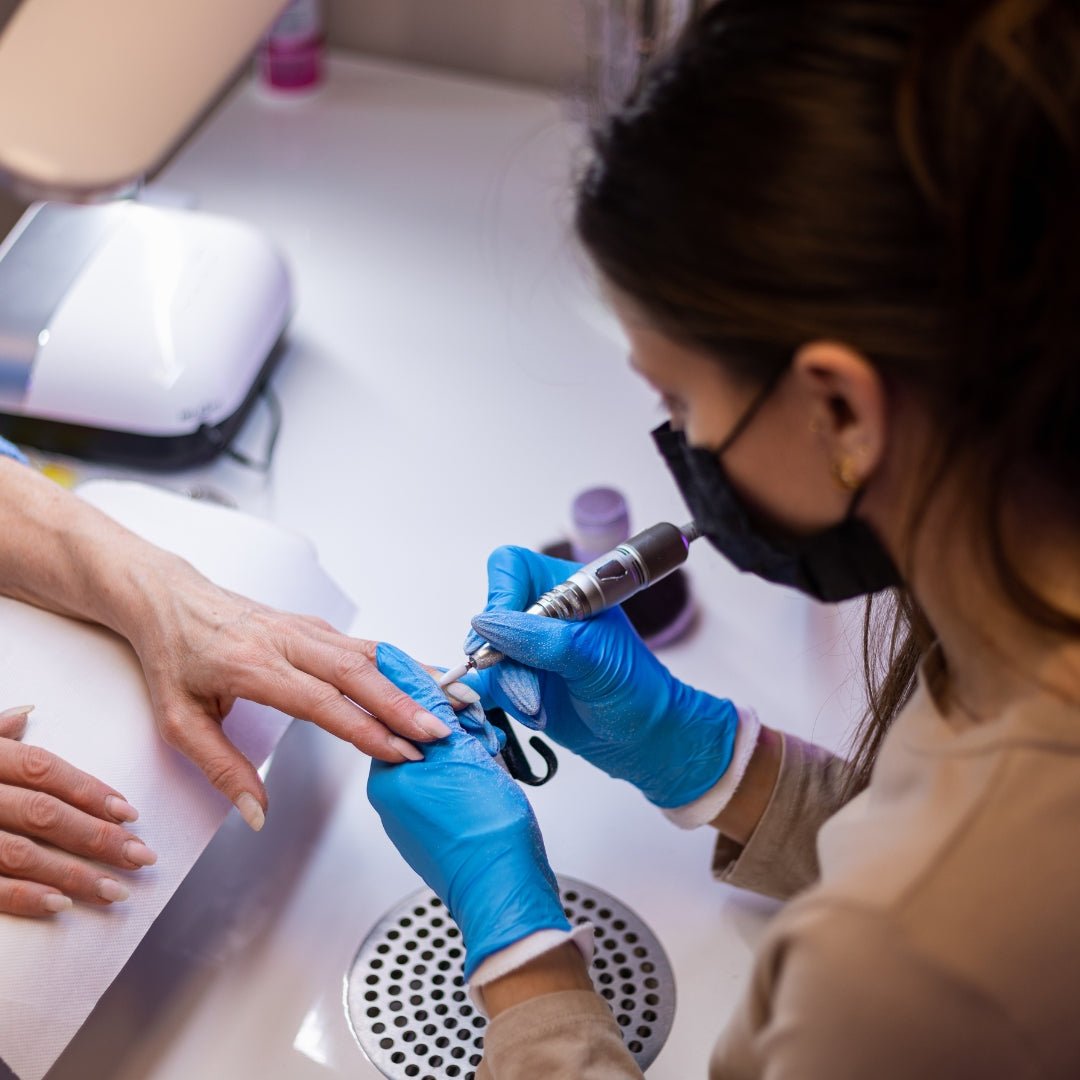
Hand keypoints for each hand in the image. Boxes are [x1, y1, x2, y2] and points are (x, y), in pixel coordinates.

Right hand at [0, 705, 154, 916]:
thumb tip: (28, 713)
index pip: (45, 770)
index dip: (90, 790)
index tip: (130, 812)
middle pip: (44, 813)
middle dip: (98, 836)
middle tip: (141, 856)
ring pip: (21, 854)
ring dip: (72, 874)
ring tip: (115, 889)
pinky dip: (22, 897)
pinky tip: (60, 907)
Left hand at [124, 558, 467, 830]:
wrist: (170, 598)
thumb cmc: (174, 655)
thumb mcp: (178, 721)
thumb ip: (222, 768)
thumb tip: (257, 812)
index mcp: (253, 666)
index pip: (322, 702)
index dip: (366, 729)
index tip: (400, 751)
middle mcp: (287, 641)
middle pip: (358, 672)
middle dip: (404, 704)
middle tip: (440, 732)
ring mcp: (307, 629)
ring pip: (371, 652)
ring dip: (413, 679)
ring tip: (452, 702)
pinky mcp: (317, 626)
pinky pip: (367, 645)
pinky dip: (402, 663)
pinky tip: (428, 677)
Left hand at [367, 644, 569, 978]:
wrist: (504, 885)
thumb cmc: (483, 829)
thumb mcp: (458, 749)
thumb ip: (428, 706)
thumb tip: (400, 667)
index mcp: (388, 776)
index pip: (402, 714)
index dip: (440, 701)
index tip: (464, 701)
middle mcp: (395, 797)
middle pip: (425, 735)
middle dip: (461, 730)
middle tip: (483, 740)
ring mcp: (417, 816)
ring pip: (445, 760)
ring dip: (473, 753)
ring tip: (491, 766)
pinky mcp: (440, 830)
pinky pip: (455, 787)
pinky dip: (476, 778)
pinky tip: (492, 786)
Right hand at [466, 546, 737, 808]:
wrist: (641, 736)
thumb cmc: (633, 687)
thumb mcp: (592, 657)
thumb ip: (539, 638)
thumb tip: (484, 624)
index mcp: (566, 585)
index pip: (510, 568)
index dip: (501, 596)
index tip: (501, 636)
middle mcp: (539, 611)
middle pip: (489, 617)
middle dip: (506, 660)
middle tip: (531, 691)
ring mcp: (523, 646)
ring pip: (483, 656)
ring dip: (510, 688)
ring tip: (540, 708)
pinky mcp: (514, 677)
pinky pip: (484, 683)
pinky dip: (502, 701)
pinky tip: (531, 713)